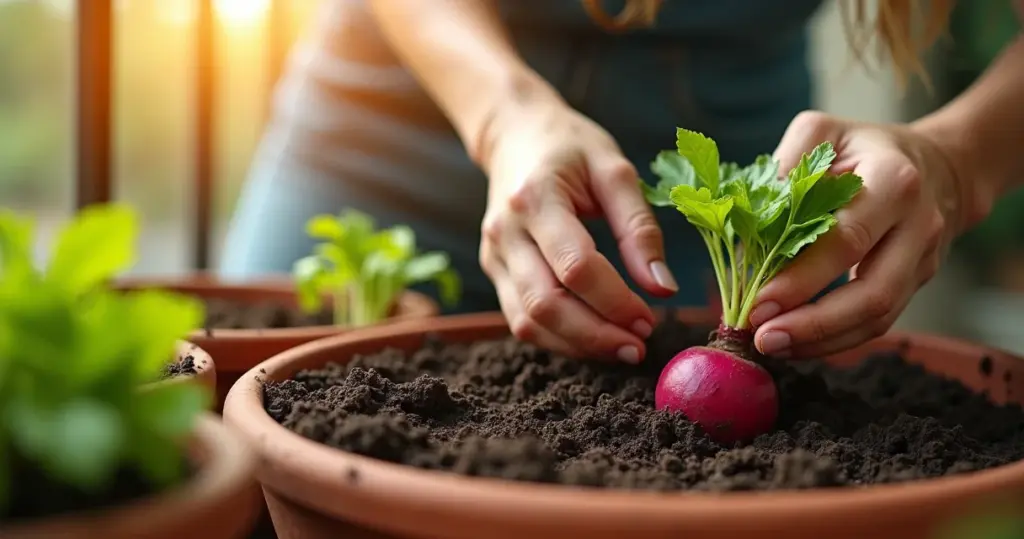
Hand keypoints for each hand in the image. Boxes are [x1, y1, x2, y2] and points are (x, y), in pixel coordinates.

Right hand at [477, 95, 677, 362]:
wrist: (514, 135)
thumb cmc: (569, 146)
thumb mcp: (614, 170)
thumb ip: (639, 228)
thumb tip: (662, 288)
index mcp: (535, 199)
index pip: (575, 267)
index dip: (615, 301)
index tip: (650, 318)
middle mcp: (505, 233)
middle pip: (545, 304)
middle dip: (596, 335)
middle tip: (639, 346)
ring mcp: (493, 255)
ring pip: (527, 322)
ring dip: (577, 345)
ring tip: (621, 347)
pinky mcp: (494, 270)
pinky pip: (521, 319)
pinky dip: (559, 338)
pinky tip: (593, 337)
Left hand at [747, 111, 968, 357]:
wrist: (938, 167)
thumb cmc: (864, 148)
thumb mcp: (822, 132)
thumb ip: (786, 165)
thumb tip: (746, 221)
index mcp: (893, 182)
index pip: (846, 240)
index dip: (802, 278)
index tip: (757, 302)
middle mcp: (917, 227)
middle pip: (871, 294)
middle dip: (813, 325)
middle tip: (762, 338)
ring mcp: (922, 261)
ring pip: (878, 317)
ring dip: (822, 340)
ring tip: (772, 348)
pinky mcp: (916, 285)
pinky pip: (878, 323)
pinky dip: (835, 339)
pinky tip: (796, 345)